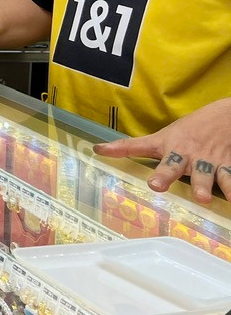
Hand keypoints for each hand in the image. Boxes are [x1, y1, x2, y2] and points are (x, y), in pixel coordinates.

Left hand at [94, 99, 230, 205]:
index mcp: (169, 150)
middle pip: (176, 166)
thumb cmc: (187, 131)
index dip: (134, 159)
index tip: (134, 173)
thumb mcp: (159, 138)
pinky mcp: (229, 166)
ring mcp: (210, 162)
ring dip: (205, 185)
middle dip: (166, 175)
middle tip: (159, 185)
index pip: (148, 155)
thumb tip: (97, 149)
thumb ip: (130, 147)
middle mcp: (187, 157)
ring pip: (207, 174)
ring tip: (202, 198)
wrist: (225, 116)